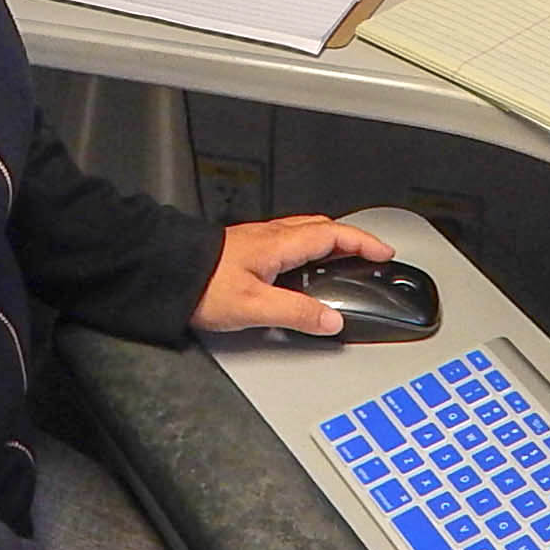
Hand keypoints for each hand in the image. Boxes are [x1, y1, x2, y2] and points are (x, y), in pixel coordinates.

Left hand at [188, 213, 392, 334]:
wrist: (164, 273)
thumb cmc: (201, 284)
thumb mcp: (254, 306)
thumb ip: (297, 313)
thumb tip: (331, 320)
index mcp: (280, 243)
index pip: (334, 235)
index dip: (364, 242)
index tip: (385, 251)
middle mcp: (271, 236)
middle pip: (323, 229)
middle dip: (351, 239)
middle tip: (370, 255)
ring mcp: (257, 240)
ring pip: (305, 233)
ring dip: (330, 242)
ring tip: (343, 260)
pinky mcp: (245, 249)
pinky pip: (289, 242)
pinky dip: (309, 250)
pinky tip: (302, 269)